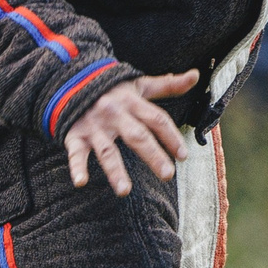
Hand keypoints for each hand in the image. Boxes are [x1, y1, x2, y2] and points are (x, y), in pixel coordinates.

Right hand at [64, 69, 196, 195]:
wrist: (71, 79)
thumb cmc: (112, 88)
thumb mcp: (139, 84)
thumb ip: (168, 84)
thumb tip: (196, 75)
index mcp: (132, 102)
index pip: (157, 120)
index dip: (171, 136)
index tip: (183, 155)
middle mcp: (115, 114)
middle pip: (137, 136)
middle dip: (152, 155)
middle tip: (168, 175)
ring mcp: (94, 126)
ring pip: (107, 150)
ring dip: (115, 171)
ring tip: (124, 191)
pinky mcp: (76, 135)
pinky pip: (76, 153)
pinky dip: (76, 167)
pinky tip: (80, 182)